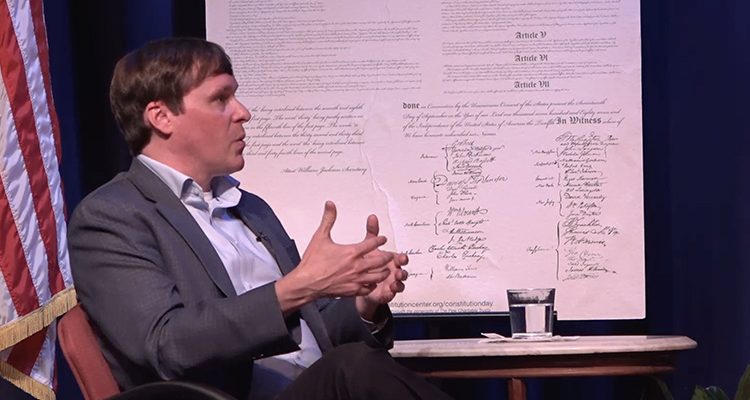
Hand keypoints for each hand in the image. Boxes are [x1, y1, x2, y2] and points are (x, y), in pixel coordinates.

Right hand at [276, 201, 392, 314]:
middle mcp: (356, 266)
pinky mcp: (352, 290)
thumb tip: (330, 205)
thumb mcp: (320, 237)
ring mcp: (355, 280)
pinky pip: (369, 288)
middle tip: (389, 255)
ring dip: (383, 272)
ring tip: (385, 269)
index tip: (382, 239)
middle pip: (381, 261)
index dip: (380, 240)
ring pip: (378, 276)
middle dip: (387, 257)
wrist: (305, 283)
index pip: (373, 243)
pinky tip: (372, 282)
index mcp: (351, 252)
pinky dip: (373, 285)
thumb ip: (328, 219)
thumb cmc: (312, 263)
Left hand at [355, 214, 408, 320]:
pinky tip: (388, 291)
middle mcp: (394, 271)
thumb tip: (372, 217)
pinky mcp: (386, 293)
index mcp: (392, 260)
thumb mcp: (369, 246)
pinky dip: (391, 294)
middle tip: (398, 271)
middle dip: (402, 272)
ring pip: (400, 285)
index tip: (402, 257)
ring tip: (394, 283)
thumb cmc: (369, 262)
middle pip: (403, 272)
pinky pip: (391, 295)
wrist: (360, 281)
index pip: (401, 258)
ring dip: (399, 284)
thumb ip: (373, 233)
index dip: (403, 258)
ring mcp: (392, 283)